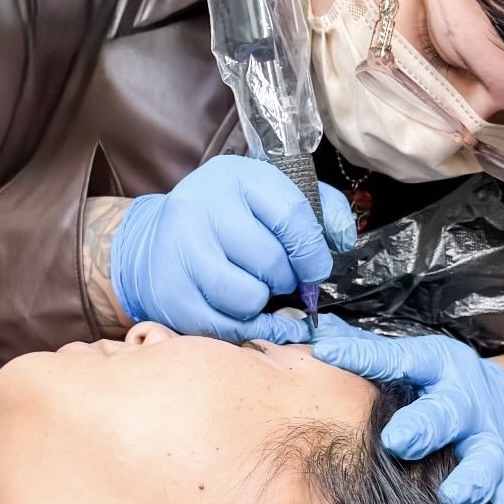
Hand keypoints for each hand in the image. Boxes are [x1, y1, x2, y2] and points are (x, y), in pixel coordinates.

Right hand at [110, 156, 355, 344]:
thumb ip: (319, 209)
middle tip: (278, 278)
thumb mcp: (271, 195)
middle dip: (286, 279)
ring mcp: (181, 250)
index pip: (292, 216)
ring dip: (261, 303)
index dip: (312, 252)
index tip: (315, 269)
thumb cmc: (230, 219)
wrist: (158, 239)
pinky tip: (238, 310)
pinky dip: (240, 326)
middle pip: (271, 262)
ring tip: (253, 288)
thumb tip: (344, 240)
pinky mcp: (170, 291)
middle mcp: (202, 207)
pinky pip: (222, 326)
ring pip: (248, 298)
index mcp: (237, 177)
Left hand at [310, 317, 503, 503]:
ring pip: (483, 458)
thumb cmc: (433, 379)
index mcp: (435, 365)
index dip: (362, 355)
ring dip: (470, 477)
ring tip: (453, 496)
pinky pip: (503, 502)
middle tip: (397, 441)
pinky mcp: (499, 475)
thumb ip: (363, 349)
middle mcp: (462, 402)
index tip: (328, 354)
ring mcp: (484, 440)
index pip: (396, 357)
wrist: (496, 398)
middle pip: (445, 412)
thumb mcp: (408, 355)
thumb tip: (317, 333)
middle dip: (423, 426)